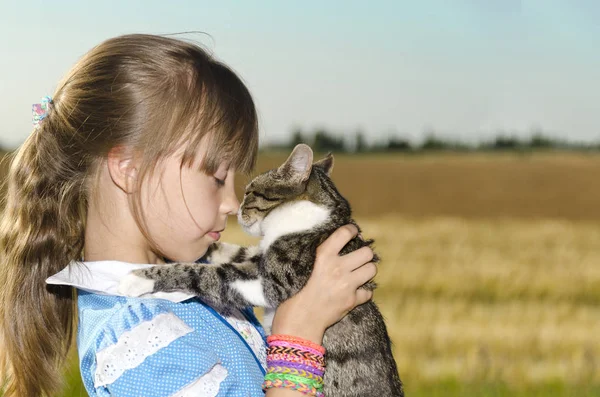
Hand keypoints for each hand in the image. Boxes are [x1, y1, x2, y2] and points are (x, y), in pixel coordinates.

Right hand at [270, 224, 375, 343]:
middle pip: (367, 252)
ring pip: (372, 269)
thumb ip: (320, 255)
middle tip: (358, 258)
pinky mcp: (352, 300)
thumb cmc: (295, 290)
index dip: (352, 230)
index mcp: (323, 255)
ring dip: (366, 270)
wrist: (299, 319)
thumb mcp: (303, 265)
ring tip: (358, 273)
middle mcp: (338, 267)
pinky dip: (363, 293)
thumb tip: (338, 244)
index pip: (345, 232)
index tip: (353, 233)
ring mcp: (347, 284)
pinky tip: (354, 292)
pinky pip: (368, 292)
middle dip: (364, 254)